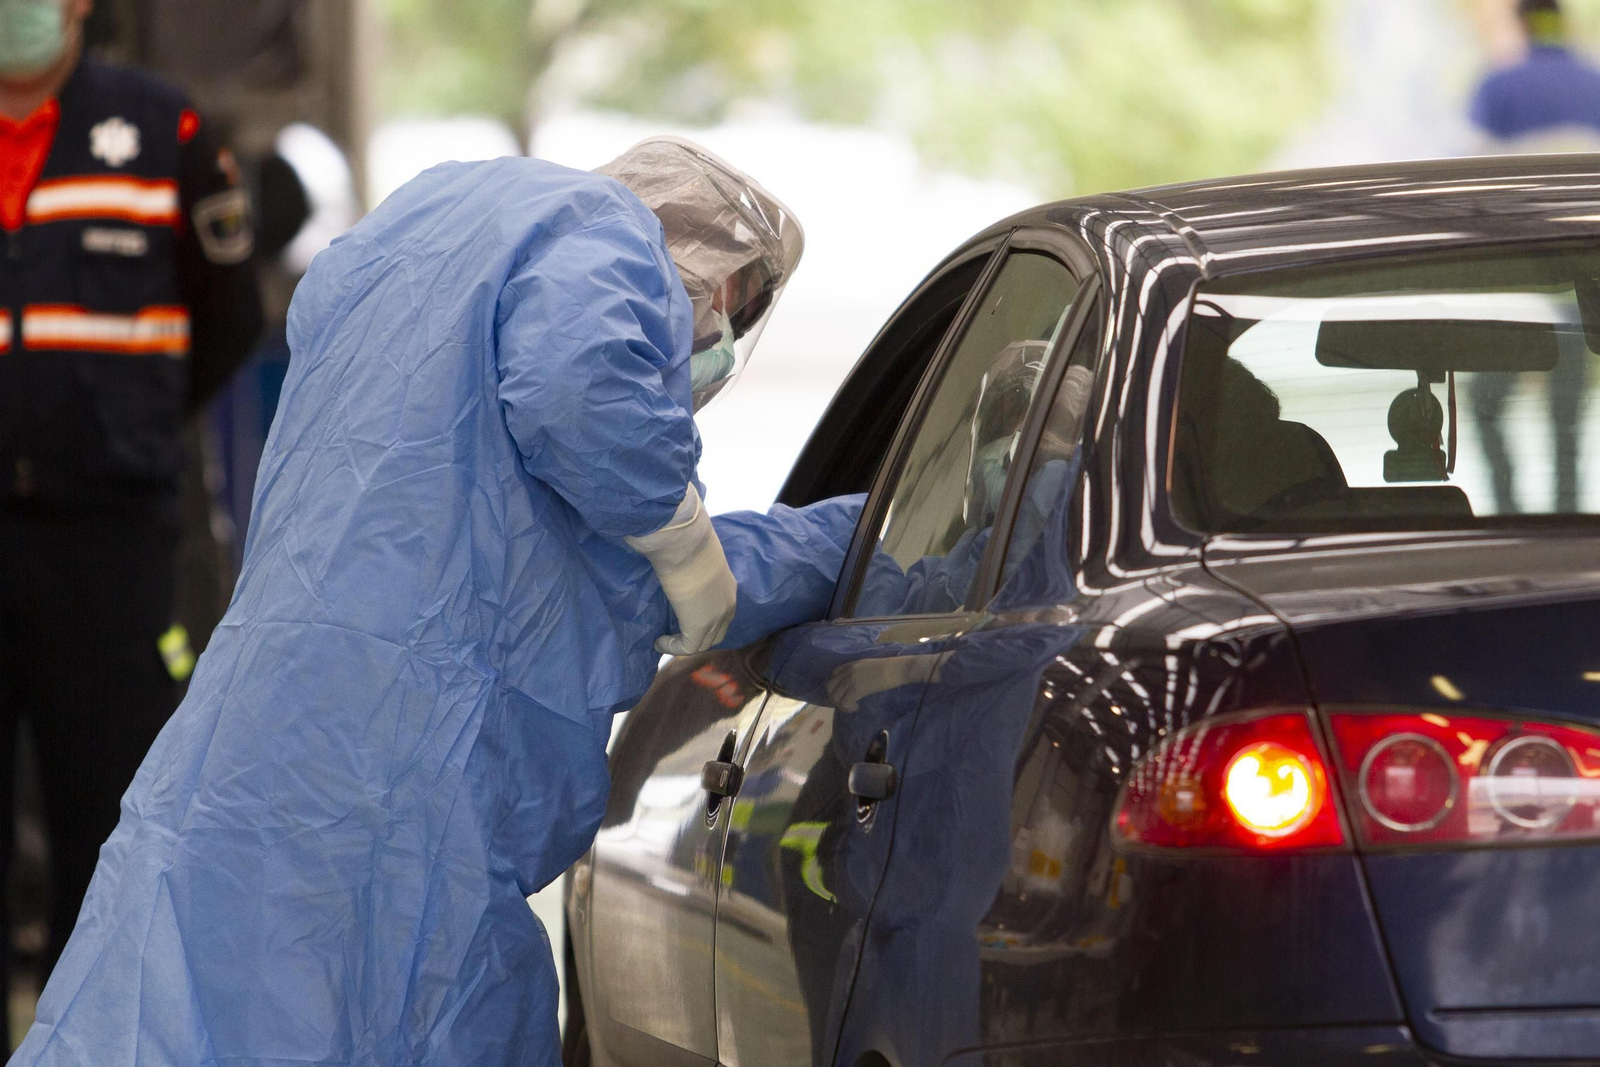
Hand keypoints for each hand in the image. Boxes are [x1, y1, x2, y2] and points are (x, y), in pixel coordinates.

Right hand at [626, 486, 738, 655]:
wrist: (684, 540)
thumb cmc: (686, 539)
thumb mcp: (696, 555)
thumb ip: (692, 564)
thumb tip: (676, 561)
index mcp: (728, 586)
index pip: (722, 613)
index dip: (705, 621)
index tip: (684, 620)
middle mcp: (728, 605)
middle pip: (717, 634)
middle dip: (697, 637)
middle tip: (675, 635)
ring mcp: (716, 617)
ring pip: (702, 643)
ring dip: (682, 644)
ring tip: (664, 640)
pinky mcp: (699, 626)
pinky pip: (687, 648)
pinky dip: (671, 648)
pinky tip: (658, 642)